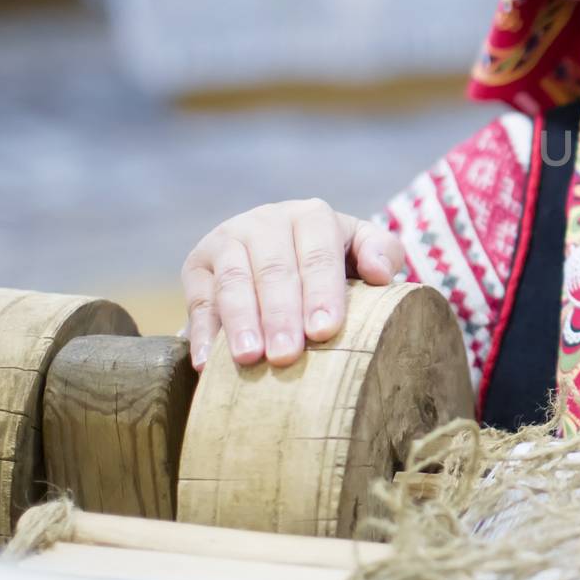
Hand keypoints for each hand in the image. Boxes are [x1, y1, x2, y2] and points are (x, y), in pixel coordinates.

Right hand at [180, 199, 405, 371]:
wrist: (277, 246)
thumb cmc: (331, 257)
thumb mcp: (360, 246)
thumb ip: (382, 252)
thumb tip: (380, 273)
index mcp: (312, 216)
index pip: (318, 254)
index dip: (322, 292)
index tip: (325, 330)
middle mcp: (266, 221)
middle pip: (274, 270)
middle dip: (280, 315)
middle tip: (286, 356)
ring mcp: (228, 240)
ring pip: (233, 282)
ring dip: (240, 322)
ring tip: (249, 358)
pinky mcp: (197, 264)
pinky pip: (199, 299)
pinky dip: (203, 332)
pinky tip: (207, 363)